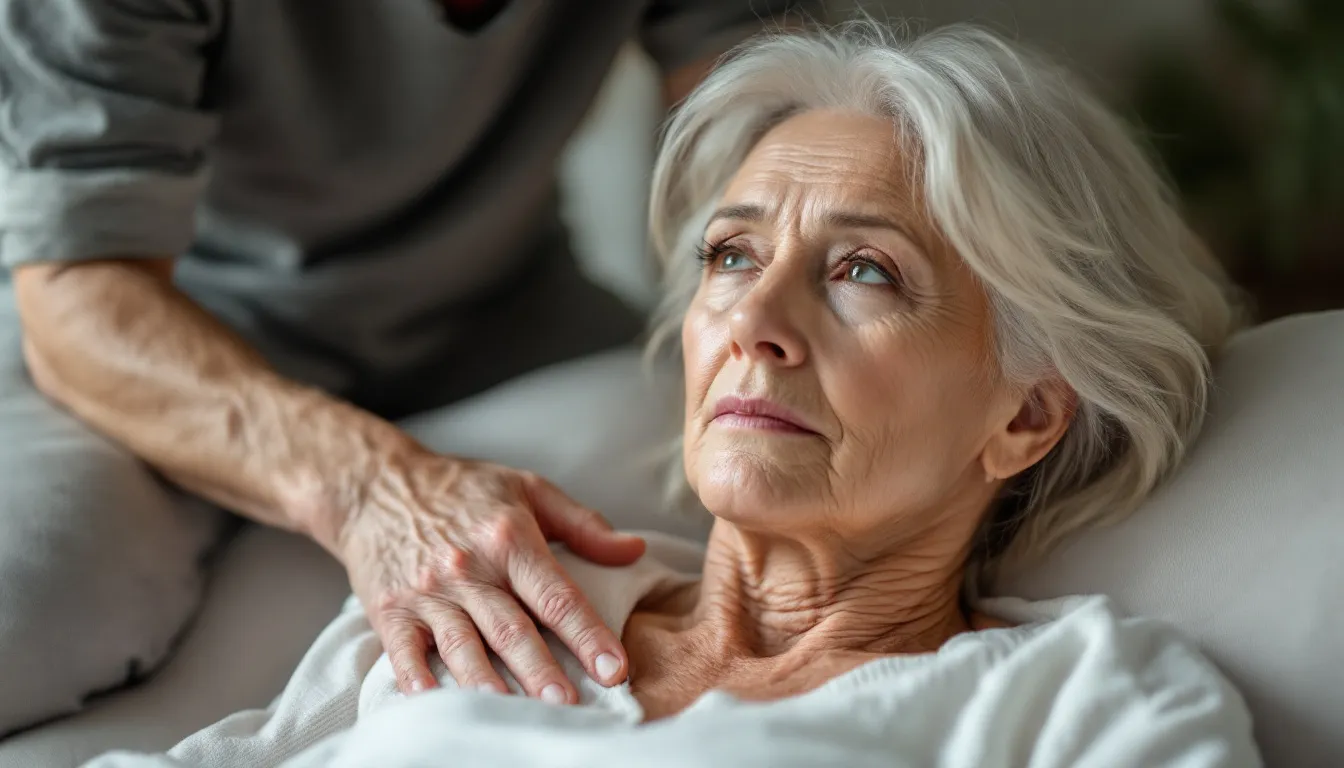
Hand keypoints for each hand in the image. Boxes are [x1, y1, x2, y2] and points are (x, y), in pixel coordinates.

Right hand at [335, 448, 645, 702]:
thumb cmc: (461, 489)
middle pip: (511, 629)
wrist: (377, 486)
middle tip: (569, 706)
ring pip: (463, 646)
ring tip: (514, 715)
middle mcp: (469, 569)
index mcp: (509, 538)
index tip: (615, 669)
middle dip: (541, 671)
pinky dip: (419, 682)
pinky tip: (436, 705)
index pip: (556, 595)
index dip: (588, 634)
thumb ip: (584, 524)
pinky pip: (405, 653)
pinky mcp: (391, 610)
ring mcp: (428, 592)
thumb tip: (634, 550)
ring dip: (489, 684)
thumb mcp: (528, 489)